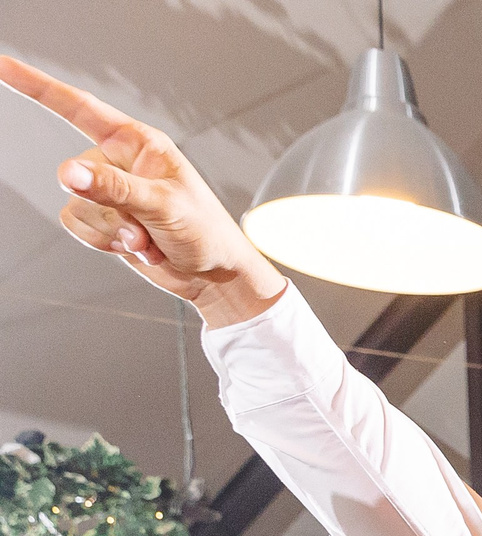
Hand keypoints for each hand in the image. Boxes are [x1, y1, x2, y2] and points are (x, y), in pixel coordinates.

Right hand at [0, 58, 286, 324]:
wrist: (214, 276)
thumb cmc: (205, 232)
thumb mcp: (164, 205)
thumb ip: (114, 188)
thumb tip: (68, 174)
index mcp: (137, 142)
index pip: (78, 108)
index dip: (36, 86)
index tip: (2, 66)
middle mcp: (117, 162)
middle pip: (75, 177)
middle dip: (111, 210)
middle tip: (149, 227)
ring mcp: (108, 193)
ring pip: (75, 206)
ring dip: (112, 232)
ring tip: (148, 241)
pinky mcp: (103, 220)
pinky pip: (77, 227)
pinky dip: (105, 244)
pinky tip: (138, 249)